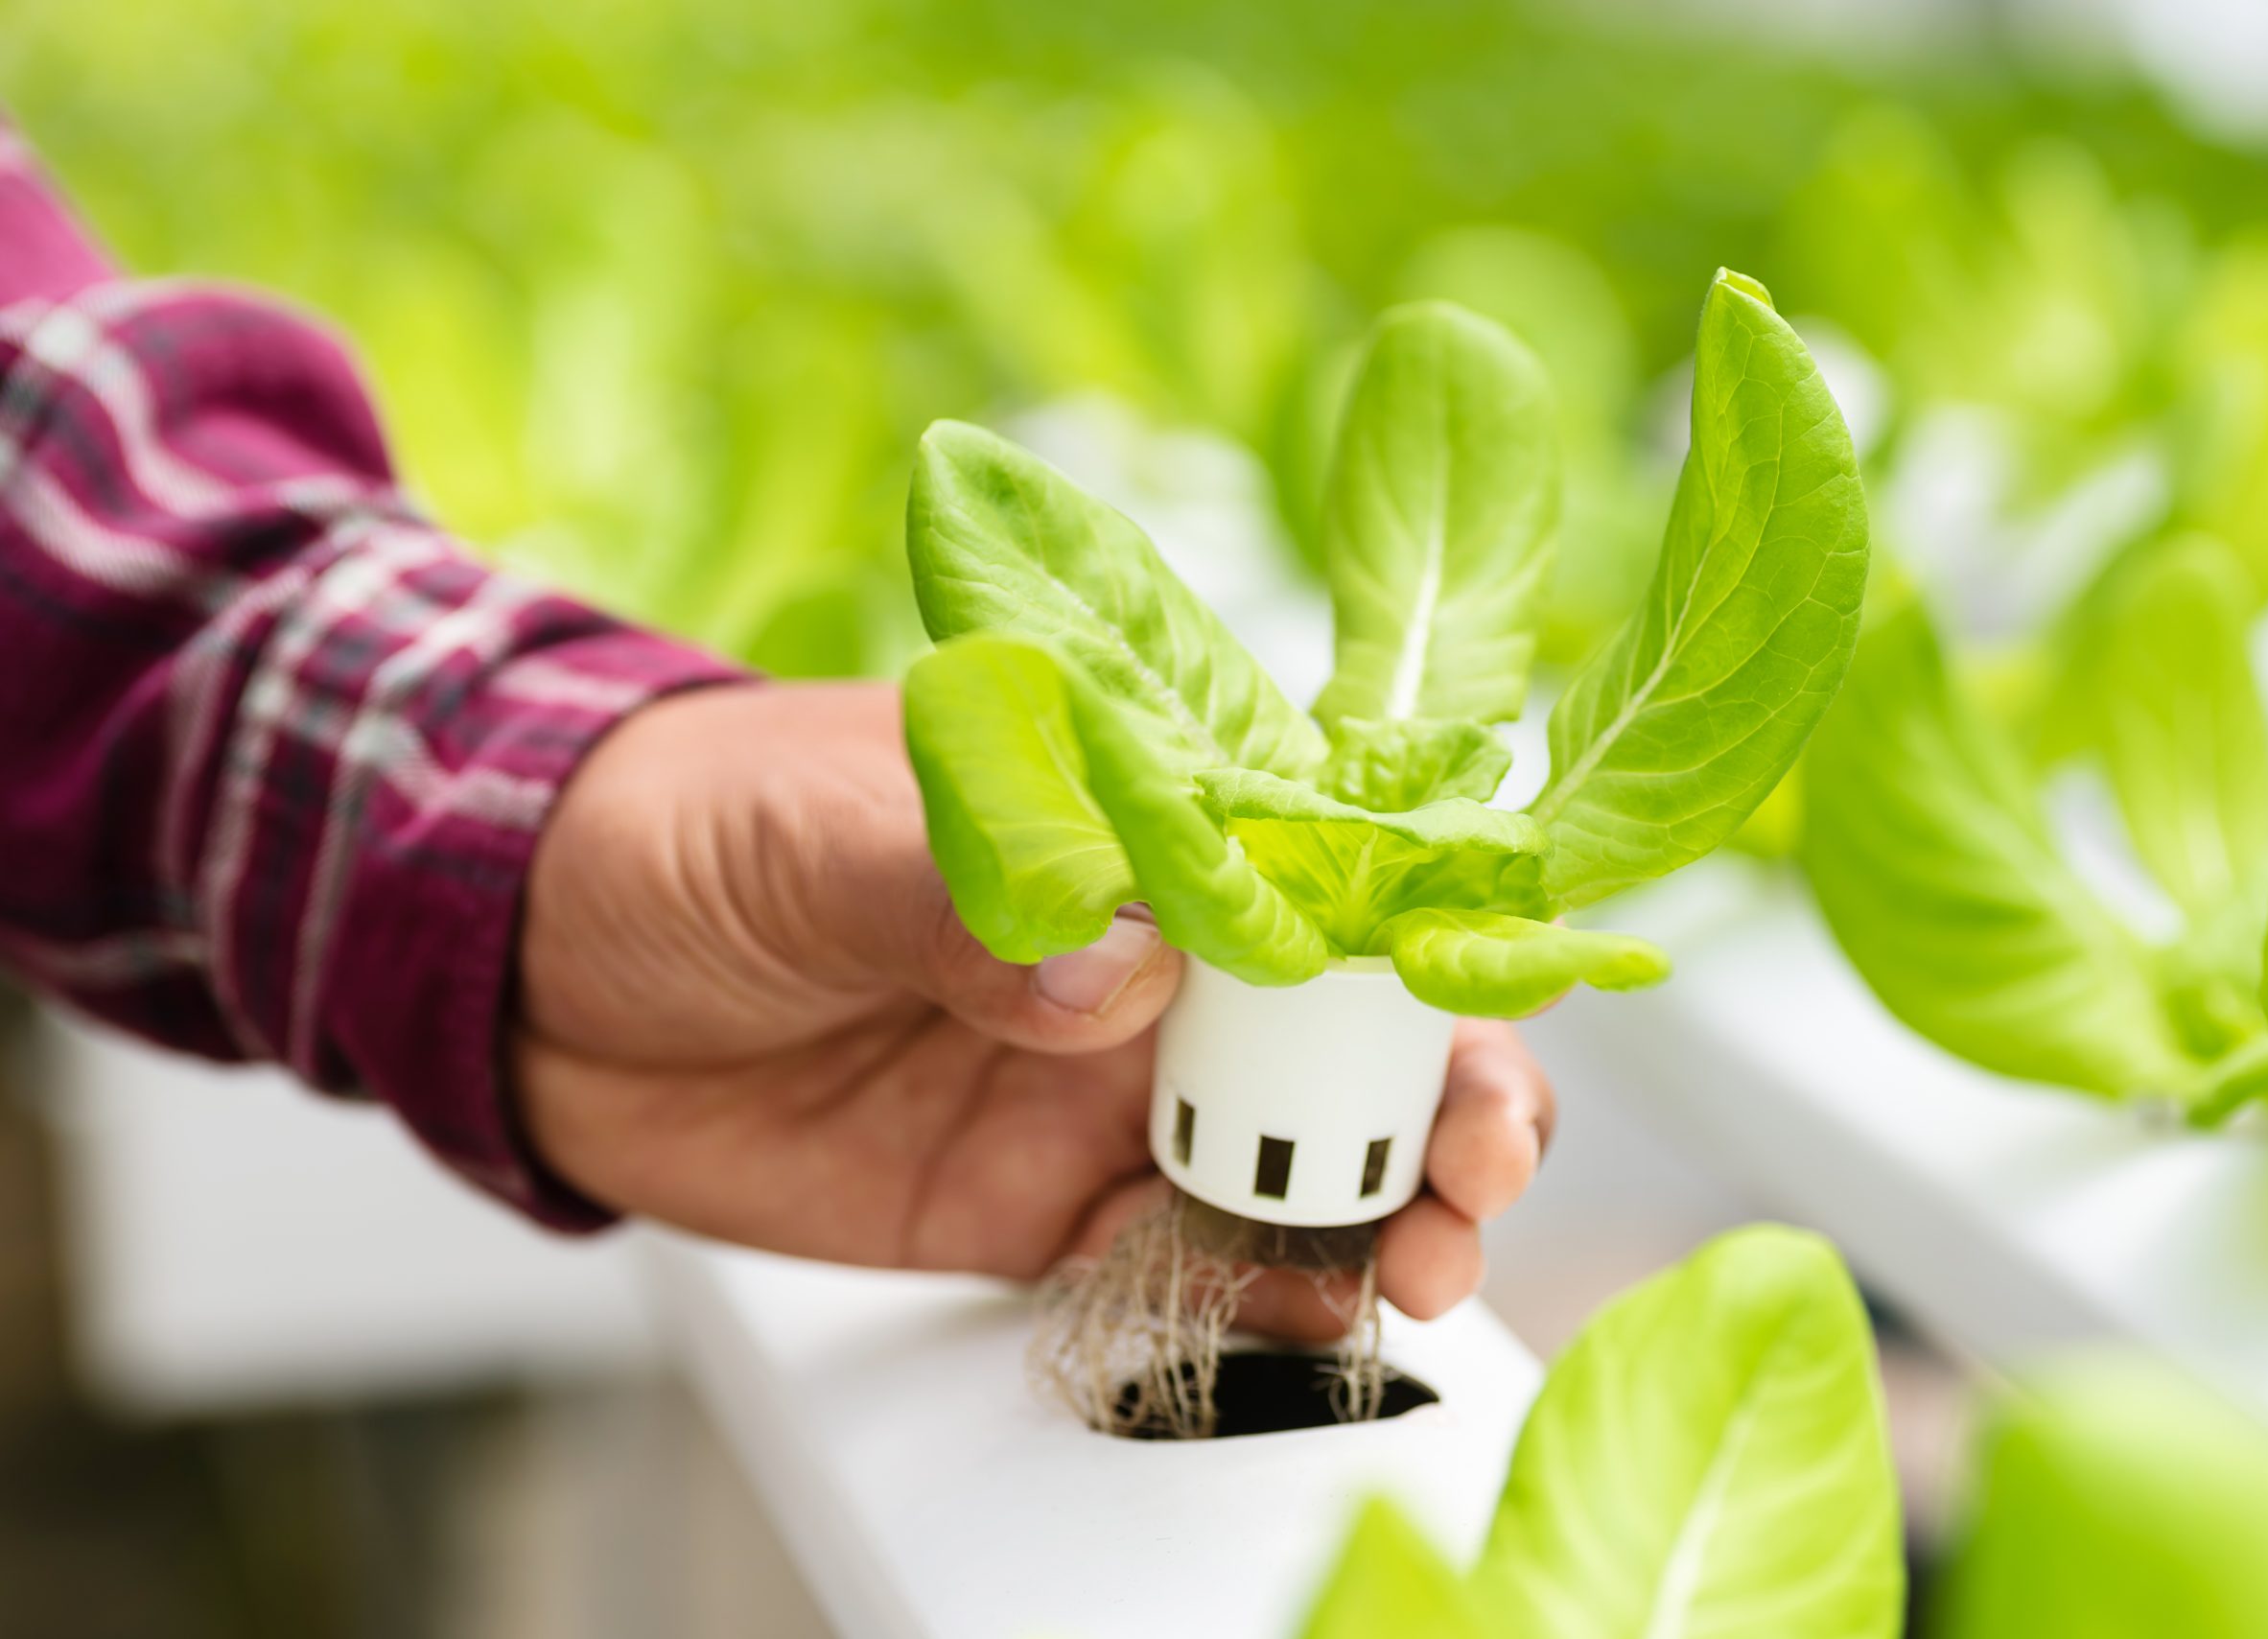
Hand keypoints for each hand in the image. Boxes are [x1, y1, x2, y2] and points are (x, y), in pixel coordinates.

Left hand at [515, 681, 1555, 1336]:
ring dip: (1377, 1212)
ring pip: (1289, 1151)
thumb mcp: (818, 831)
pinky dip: (1254, 1290)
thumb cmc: (682, 832)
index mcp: (1122, 816)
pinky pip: (1174, 1252)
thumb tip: (1116, 967)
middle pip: (1344, 1026)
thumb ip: (969, 887)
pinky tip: (1302, 1313)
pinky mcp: (1031, 1198)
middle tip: (1469, 1175)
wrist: (529, 972)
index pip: (1324, 863)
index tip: (1475, 1015)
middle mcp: (1142, 952)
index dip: (1428, 937)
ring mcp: (1095, 1082)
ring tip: (1417, 1268)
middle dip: (1441, 1099)